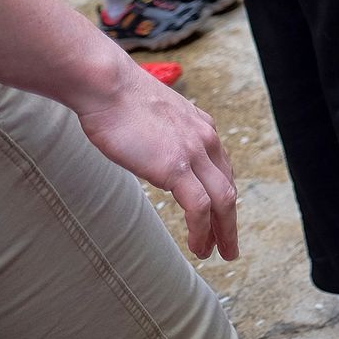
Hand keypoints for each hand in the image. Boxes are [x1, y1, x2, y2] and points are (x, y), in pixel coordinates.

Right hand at [71, 59, 238, 259]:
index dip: (223, 195)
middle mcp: (206, 139)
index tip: (220, 216)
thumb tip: (155, 154)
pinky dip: (203, 231)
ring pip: (223, 201)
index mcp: (202, 128)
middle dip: (230, 220)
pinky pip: (200, 207)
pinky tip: (199, 247)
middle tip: (229, 246)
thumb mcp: (153, 119)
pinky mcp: (176, 167)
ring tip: (217, 253)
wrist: (108, 85)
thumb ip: (163, 137)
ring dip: (223, 232)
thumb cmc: (118, 100)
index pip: (222, 169)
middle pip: (228, 187)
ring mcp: (194, 153)